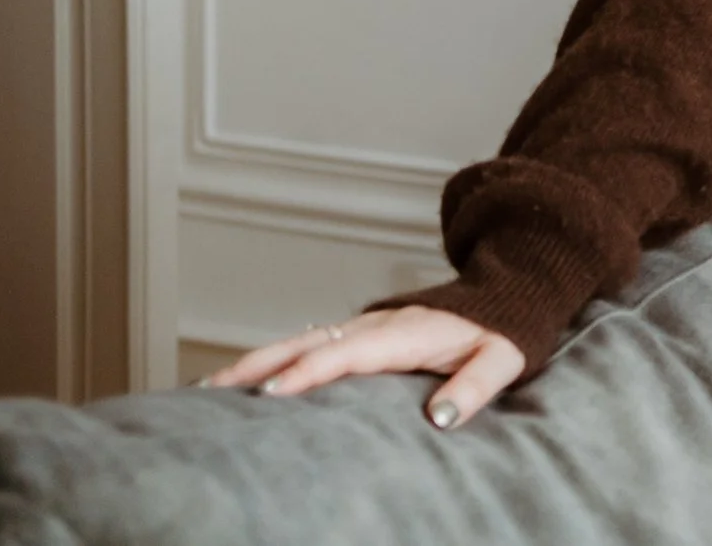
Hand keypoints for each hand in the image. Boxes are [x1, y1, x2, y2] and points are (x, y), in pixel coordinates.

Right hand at [196, 307, 524, 428]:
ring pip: (298, 341)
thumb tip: (441, 419)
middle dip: (258, 367)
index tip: (270, 394)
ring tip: (206, 390)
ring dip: (253, 363)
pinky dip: (270, 358)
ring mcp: (363, 326)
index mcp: (405, 334)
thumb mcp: (501, 360)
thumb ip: (475, 387)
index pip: (347, 353)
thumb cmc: (501, 333)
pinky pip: (307, 343)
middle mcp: (375, 326)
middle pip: (307, 344)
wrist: (505, 292)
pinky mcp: (357, 332)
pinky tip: (240, 380)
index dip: (309, 372)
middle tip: (210, 394)